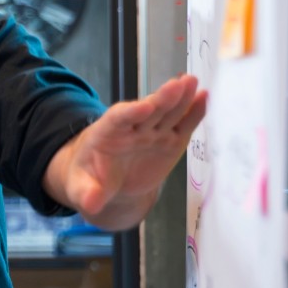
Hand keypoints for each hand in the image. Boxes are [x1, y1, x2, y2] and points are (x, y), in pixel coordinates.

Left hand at [53, 73, 207, 226]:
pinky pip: (183, 125)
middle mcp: (132, 128)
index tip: (144, 107)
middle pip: (148, 111)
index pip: (118, 120)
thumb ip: (87, 194)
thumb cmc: (90, 180)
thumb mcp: (82, 189)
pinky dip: (194, 112)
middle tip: (178, 85)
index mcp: (106, 134)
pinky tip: (205, 97)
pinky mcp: (170, 141)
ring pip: (167, 113)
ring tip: (192, 82)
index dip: (131, 113)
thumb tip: (90, 204)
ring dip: (181, 98)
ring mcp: (153, 133)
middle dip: (162, 99)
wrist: (107, 183)